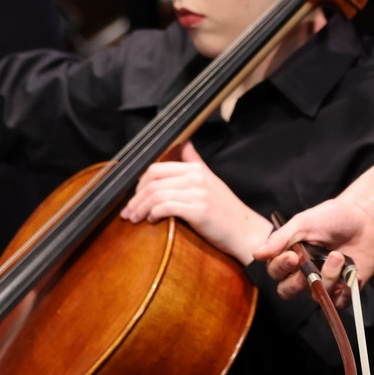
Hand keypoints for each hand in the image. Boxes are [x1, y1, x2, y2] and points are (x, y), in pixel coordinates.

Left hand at [120, 143, 271, 264]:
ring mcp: (198, 193)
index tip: (134, 196)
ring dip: (140, 208)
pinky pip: (166, 207)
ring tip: (134, 219)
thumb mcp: (211, 180)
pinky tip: (151, 221)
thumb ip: (195, 161)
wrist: (246, 231)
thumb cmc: (226, 210)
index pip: (157, 168)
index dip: (140, 183)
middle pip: (153, 180)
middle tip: (128, 212)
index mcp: (196, 169)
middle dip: (135, 197)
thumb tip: (184, 143)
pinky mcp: (199, 210)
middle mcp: (196, 177)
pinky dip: (154, 214)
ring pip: (156, 194)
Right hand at [254, 194, 373, 300]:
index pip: (275, 273)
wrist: (367, 217)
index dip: (281, 268)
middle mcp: (305, 272)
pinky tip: (353, 273)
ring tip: (340, 256)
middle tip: (311, 265)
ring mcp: (325, 282)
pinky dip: (345, 291)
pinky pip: (339, 303)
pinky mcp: (345, 290)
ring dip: (327, 278)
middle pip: (288, 291)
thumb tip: (256, 255)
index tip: (294, 256)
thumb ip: (280, 239)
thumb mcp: (303, 223)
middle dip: (299, 281)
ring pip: (315, 296)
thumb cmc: (333, 216)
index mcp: (291, 255)